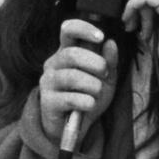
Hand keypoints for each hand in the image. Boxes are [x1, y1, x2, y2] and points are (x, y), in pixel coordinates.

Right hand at [39, 19, 118, 143]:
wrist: (73, 128)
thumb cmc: (88, 98)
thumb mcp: (105, 79)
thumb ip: (109, 62)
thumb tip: (110, 43)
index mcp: (66, 52)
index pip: (67, 30)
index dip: (83, 29)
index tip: (101, 37)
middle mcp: (53, 64)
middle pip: (72, 54)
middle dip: (95, 63)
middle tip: (105, 73)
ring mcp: (47, 82)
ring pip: (72, 76)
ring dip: (93, 85)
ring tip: (97, 93)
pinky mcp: (47, 102)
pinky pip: (70, 98)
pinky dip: (86, 102)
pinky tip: (90, 105)